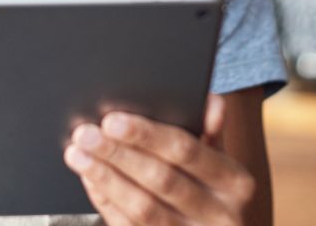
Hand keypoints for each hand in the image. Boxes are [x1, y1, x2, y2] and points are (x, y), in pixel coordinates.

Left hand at [63, 93, 255, 225]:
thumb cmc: (220, 197)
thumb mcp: (225, 165)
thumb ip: (211, 133)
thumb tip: (209, 100)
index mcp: (237, 183)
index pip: (186, 151)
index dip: (147, 134)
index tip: (112, 119)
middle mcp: (220, 215)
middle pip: (160, 180)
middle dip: (118, 154)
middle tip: (86, 134)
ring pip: (143, 209)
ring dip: (105, 179)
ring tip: (78, 155)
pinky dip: (107, 202)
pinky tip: (91, 181)